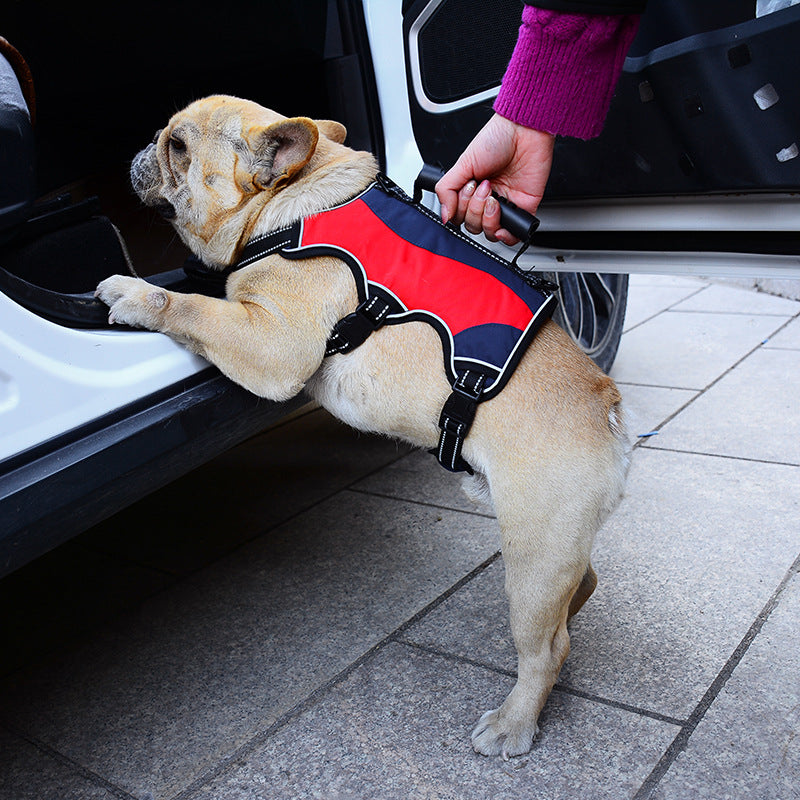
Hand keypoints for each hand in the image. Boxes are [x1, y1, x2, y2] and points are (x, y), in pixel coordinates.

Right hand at [435, 114, 554, 244]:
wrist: (524, 131)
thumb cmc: (497, 139)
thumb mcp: (462, 163)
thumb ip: (447, 190)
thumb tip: (444, 216)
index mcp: (471, 189)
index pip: (459, 216)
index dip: (460, 209)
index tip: (468, 187)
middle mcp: (487, 199)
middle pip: (473, 226)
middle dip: (475, 209)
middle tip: (483, 187)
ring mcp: (505, 205)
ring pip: (489, 233)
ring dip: (488, 219)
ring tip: (494, 197)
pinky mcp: (523, 209)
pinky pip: (513, 235)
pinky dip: (506, 235)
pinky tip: (502, 223)